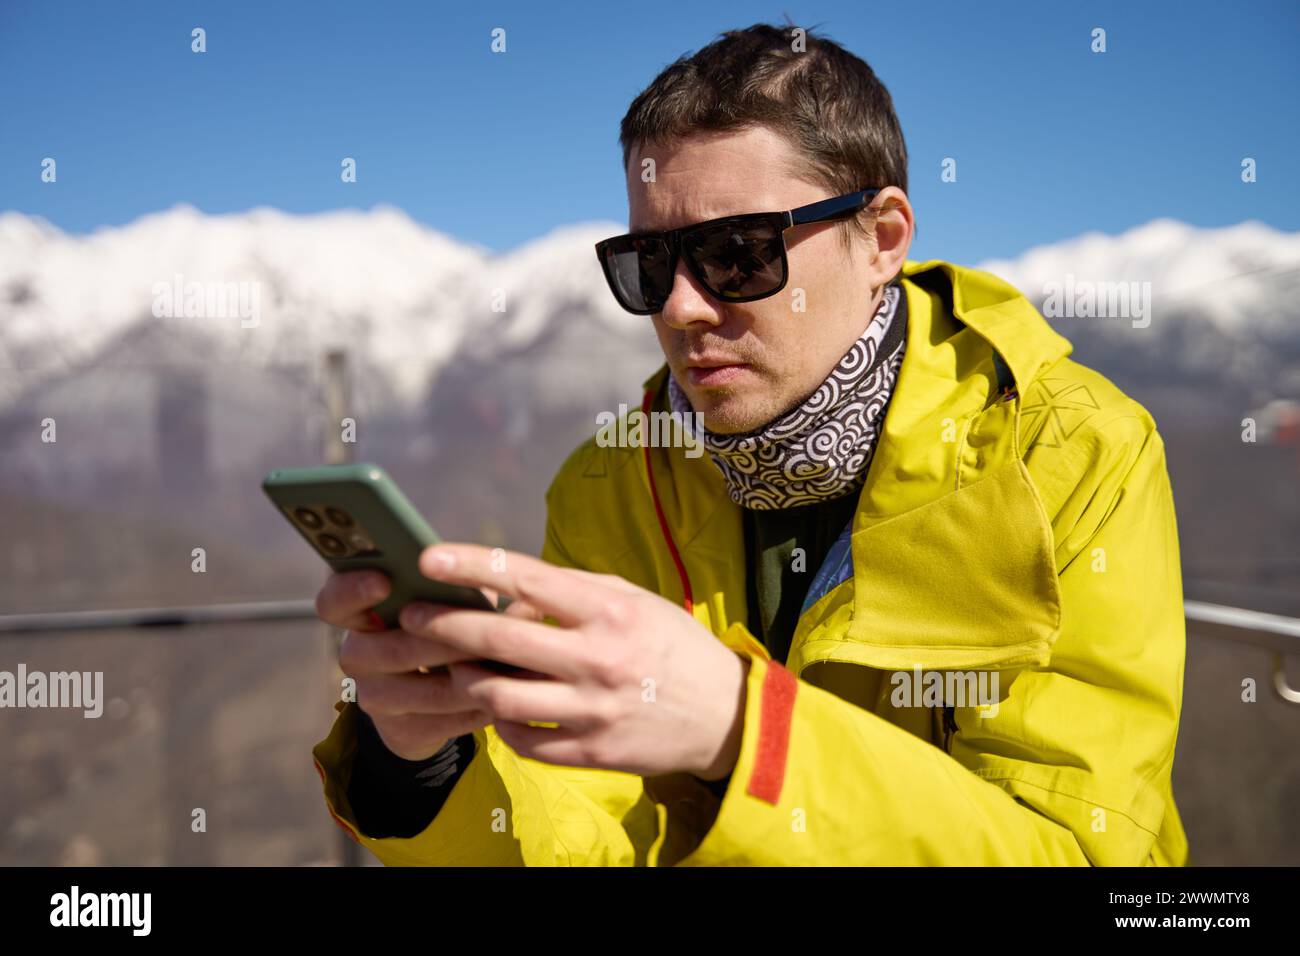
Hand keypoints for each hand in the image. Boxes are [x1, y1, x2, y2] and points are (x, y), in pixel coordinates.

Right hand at [314, 569, 493, 759]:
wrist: (424, 703)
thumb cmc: (437, 631)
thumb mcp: (440, 605)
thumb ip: (460, 589)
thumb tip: (500, 581)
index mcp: (358, 615)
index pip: (335, 602)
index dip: (354, 591)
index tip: (384, 581)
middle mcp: (357, 656)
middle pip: (396, 649)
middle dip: (446, 638)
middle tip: (487, 629)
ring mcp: (375, 698)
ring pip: (429, 690)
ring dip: (475, 677)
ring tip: (514, 663)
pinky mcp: (400, 732)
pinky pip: (448, 720)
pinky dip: (483, 705)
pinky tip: (511, 693)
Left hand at [399, 544, 748, 778]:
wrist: (724, 715)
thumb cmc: (672, 646)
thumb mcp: (634, 600)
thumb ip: (573, 590)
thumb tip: (512, 590)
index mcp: (608, 610)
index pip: (525, 578)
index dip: (470, 565)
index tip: (428, 557)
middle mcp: (598, 658)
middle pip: (498, 639)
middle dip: (443, 625)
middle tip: (411, 616)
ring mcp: (593, 710)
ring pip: (498, 695)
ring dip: (464, 678)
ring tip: (454, 666)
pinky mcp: (591, 753)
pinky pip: (521, 739)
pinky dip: (499, 721)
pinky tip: (496, 706)